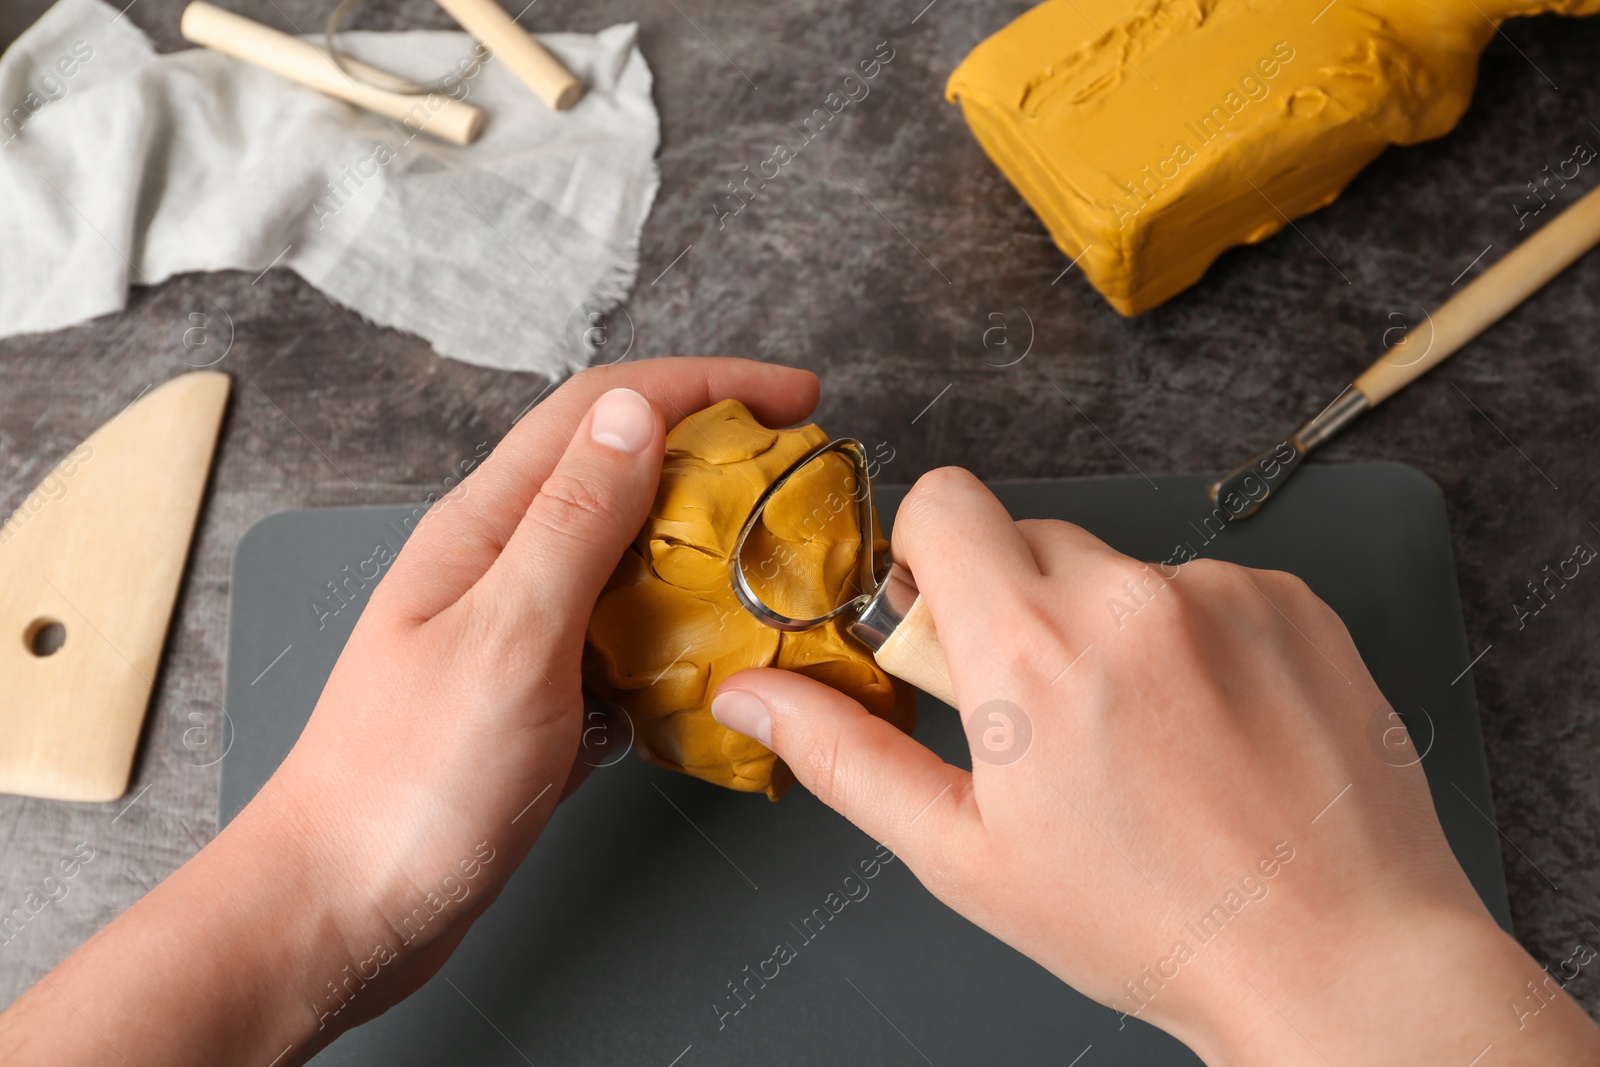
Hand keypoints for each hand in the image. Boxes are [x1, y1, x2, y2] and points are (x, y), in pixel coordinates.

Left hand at [0, 358, 819, 1066]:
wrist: (340, 913)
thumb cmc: (408, 783)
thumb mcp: (508, 636)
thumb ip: (574, 522)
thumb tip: (638, 412)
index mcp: (487, 527)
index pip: (602, 409)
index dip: (706, 385)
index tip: (797, 396)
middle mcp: (503, 565)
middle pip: (620, 472)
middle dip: (716, 455)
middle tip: (800, 479)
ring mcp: (519, 632)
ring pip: (629, 558)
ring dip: (706, 545)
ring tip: (780, 563)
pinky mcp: (538, 698)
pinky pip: (624, 639)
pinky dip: (682, 633)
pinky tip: (723, 659)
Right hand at [713, 467, 1599, 1064]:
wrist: (1335, 956)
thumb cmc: (1149, 922)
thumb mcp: (964, 855)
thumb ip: (843, 753)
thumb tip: (748, 696)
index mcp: (1030, 648)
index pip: (944, 500)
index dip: (928, 555)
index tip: (946, 623)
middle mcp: (1128, 596)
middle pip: (1027, 535)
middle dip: (1014, 603)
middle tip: (1041, 711)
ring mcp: (1223, 592)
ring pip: (1118, 567)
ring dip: (1107, 626)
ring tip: (1143, 737)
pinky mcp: (1294, 602)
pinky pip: (1204, 586)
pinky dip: (1191, 638)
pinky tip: (1209, 729)